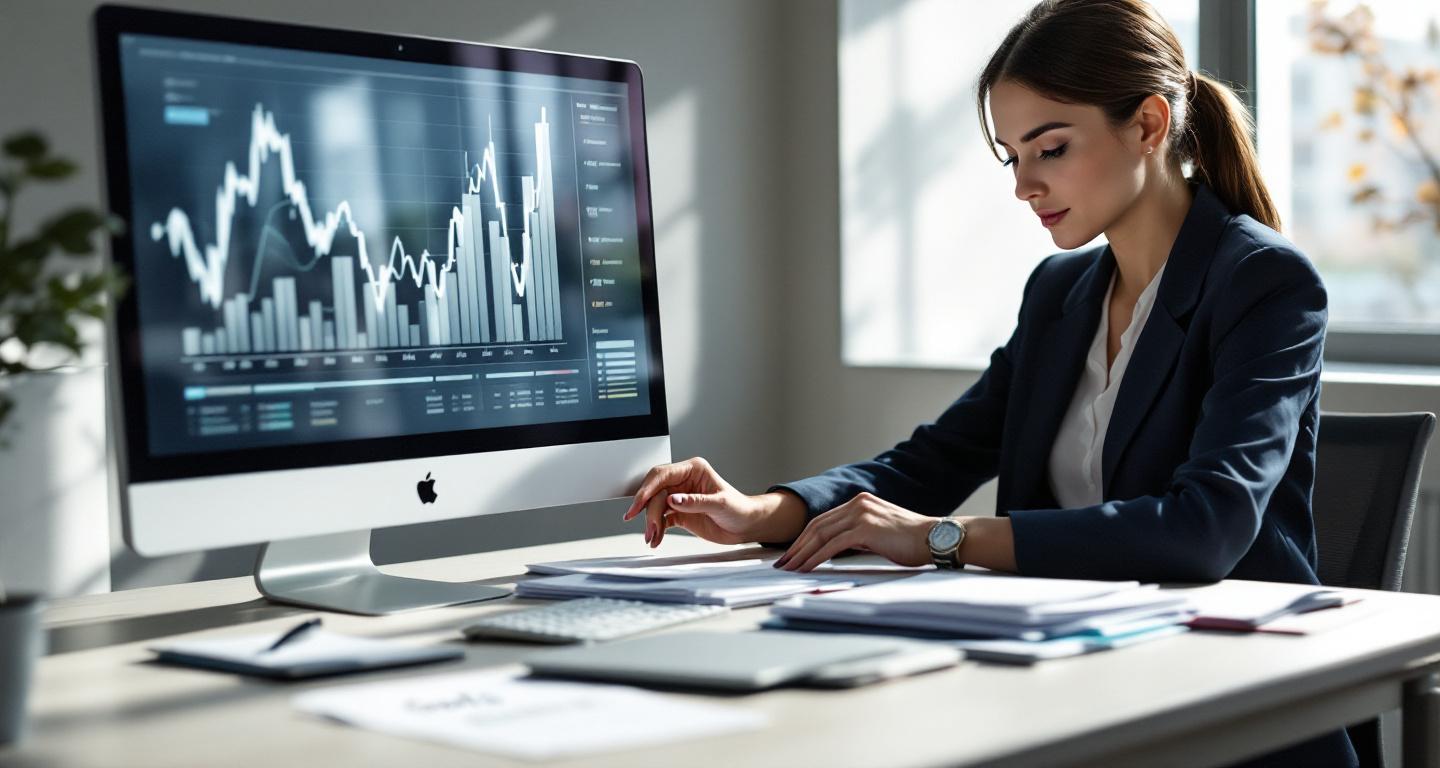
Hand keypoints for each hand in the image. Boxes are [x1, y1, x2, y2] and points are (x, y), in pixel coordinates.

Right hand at [622, 457, 804, 546]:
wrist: (746, 526)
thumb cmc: (739, 509)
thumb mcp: (720, 504)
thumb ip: (695, 501)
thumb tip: (673, 499)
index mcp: (693, 470)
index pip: (663, 475)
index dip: (648, 489)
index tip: (638, 504)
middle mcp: (683, 482)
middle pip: (656, 492)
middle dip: (649, 510)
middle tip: (648, 527)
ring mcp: (680, 498)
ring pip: (656, 506)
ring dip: (652, 522)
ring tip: (652, 537)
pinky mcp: (679, 513)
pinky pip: (662, 519)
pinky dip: (657, 529)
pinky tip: (656, 538)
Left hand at [775, 492, 933, 571]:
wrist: (935, 538)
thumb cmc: (912, 541)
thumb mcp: (879, 534)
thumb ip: (858, 536)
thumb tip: (837, 549)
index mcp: (860, 502)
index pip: (824, 520)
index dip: (805, 537)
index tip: (793, 553)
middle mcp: (857, 503)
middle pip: (817, 525)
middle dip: (797, 546)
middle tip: (783, 563)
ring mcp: (861, 514)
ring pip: (821, 534)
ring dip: (802, 553)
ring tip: (789, 568)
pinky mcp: (866, 528)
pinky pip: (832, 545)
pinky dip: (816, 557)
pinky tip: (807, 568)